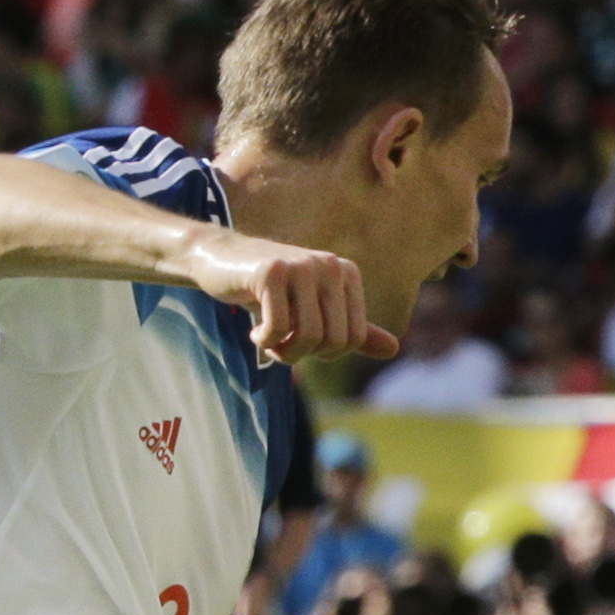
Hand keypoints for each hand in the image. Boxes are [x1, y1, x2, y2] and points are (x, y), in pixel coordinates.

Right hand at [188, 230, 398, 364]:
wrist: (219, 259)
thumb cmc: (271, 291)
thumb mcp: (314, 311)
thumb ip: (353, 331)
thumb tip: (395, 349)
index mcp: (347, 274)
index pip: (354, 338)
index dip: (327, 352)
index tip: (303, 342)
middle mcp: (330, 265)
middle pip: (334, 340)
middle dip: (305, 354)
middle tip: (281, 347)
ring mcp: (302, 265)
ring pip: (309, 335)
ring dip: (284, 352)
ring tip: (269, 342)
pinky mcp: (272, 271)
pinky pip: (279, 327)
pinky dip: (265, 341)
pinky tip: (254, 332)